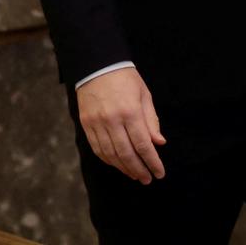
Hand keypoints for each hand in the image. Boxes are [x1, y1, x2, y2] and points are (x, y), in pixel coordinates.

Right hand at [77, 68, 166, 182]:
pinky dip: (108, 160)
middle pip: (126, 153)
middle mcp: (112, 120)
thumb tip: (159, 143)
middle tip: (147, 179)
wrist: (97, 65)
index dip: (152, 161)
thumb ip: (151, 120)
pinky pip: (97, 149)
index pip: (143, 144)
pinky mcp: (86, 124)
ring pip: (110, 154)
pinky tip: (118, 164)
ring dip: (124, 168)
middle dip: (138, 170)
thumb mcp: (144, 95)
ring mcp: (97, 123)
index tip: (159, 173)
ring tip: (135, 175)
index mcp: (130, 111)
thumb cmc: (125, 78)